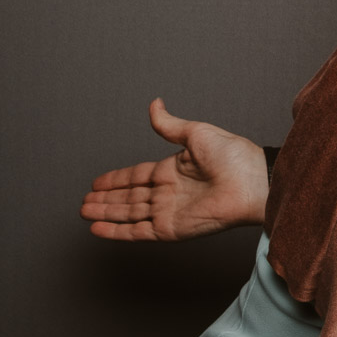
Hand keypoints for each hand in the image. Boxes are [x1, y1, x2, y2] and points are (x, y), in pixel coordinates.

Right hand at [80, 98, 269, 240]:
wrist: (252, 181)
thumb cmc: (233, 156)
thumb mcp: (196, 133)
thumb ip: (169, 125)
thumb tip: (154, 104)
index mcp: (174, 170)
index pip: (136, 176)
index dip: (115, 179)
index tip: (96, 182)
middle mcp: (169, 192)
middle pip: (128, 197)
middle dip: (105, 199)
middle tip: (84, 201)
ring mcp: (169, 212)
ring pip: (128, 214)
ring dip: (106, 214)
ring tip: (84, 212)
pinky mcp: (171, 229)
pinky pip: (138, 232)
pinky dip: (117, 232)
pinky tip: (98, 229)